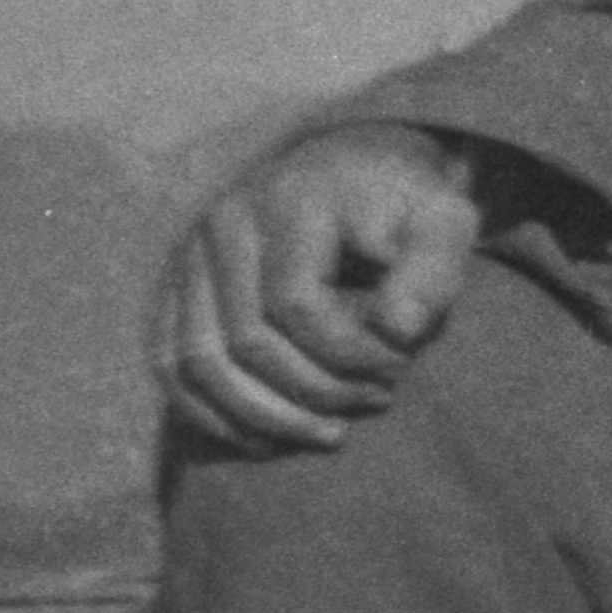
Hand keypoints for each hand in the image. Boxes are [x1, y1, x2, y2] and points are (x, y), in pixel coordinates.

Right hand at [157, 126, 484, 451]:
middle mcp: (223, 225)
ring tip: (331, 434)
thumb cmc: (403, 210)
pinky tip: (272, 440)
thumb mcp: (442, 222)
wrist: (353, 172)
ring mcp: (188, 258)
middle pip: (246, 341)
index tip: (401, 367)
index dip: (350, 354)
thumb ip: (433, 271)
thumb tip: (398, 331)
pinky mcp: (174, 290)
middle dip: (317, 390)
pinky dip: (215, 416)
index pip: (296, 305)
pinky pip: (170, 368)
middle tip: (376, 401)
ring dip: (265, 418)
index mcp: (286, 202)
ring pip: (198, 363)